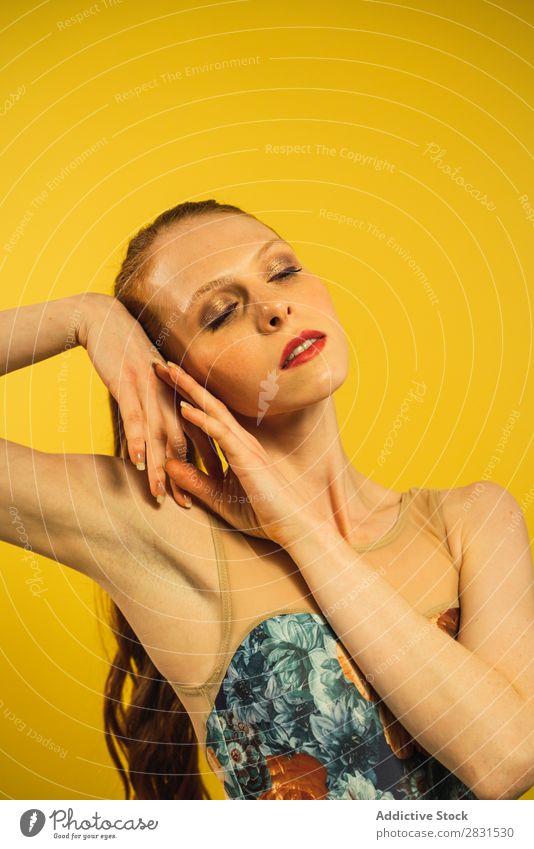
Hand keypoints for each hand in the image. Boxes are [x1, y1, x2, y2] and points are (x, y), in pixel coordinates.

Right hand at [77, 294, 223, 505]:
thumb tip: (164, 434)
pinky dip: (136, 441)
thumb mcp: (150, 384)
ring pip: (159, 436)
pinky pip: (134, 418)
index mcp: (177, 398)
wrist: (107, 322)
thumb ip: (159, 408)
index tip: (212, 490)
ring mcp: (150, 392)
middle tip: (189, 505)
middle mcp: (169, 397)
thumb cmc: (129, 354)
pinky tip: (137, 463)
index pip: (197, 436)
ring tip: (161, 495)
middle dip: (186, 476)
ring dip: (161, 468)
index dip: (205, 464)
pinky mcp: (128, 386)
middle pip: (182, 443)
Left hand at [153, 361, 313, 546]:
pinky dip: (203, 420)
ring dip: (190, 391)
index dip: (188, 396)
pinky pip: (222, 434)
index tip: (166, 381)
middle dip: (185, 383)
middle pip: (209, 404)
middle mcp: (241, 440)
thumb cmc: (264, 512)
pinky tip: (185, 408)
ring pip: (214, 411)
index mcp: (237, 447)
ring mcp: (246, 447)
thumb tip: (168, 465)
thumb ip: (195, 480)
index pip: (208, 415)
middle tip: (160, 364)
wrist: (294, 527)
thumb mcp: (219, 497)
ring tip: (168, 372)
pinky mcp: (247, 459)